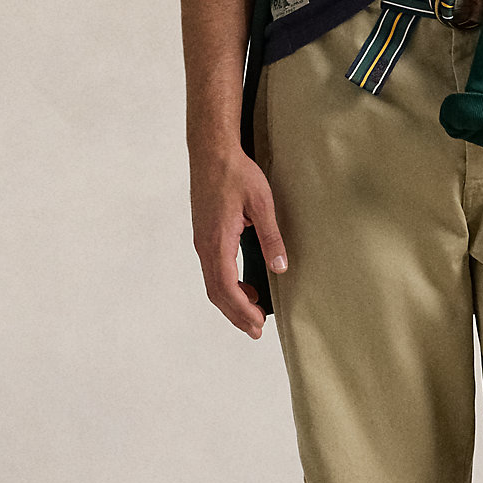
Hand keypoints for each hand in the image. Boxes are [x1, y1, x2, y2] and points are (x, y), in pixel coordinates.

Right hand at [190, 145, 287, 340]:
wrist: (211, 151)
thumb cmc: (235, 173)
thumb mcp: (262, 203)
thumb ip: (271, 237)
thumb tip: (280, 267)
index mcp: (217, 240)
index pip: (225, 286)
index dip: (241, 310)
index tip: (257, 325)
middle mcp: (205, 245)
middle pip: (216, 292)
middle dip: (236, 314)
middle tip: (256, 331)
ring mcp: (202, 241)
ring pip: (213, 282)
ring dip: (231, 301)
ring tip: (253, 313)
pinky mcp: (204, 235)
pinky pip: (213, 269)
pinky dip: (227, 285)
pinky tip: (246, 285)